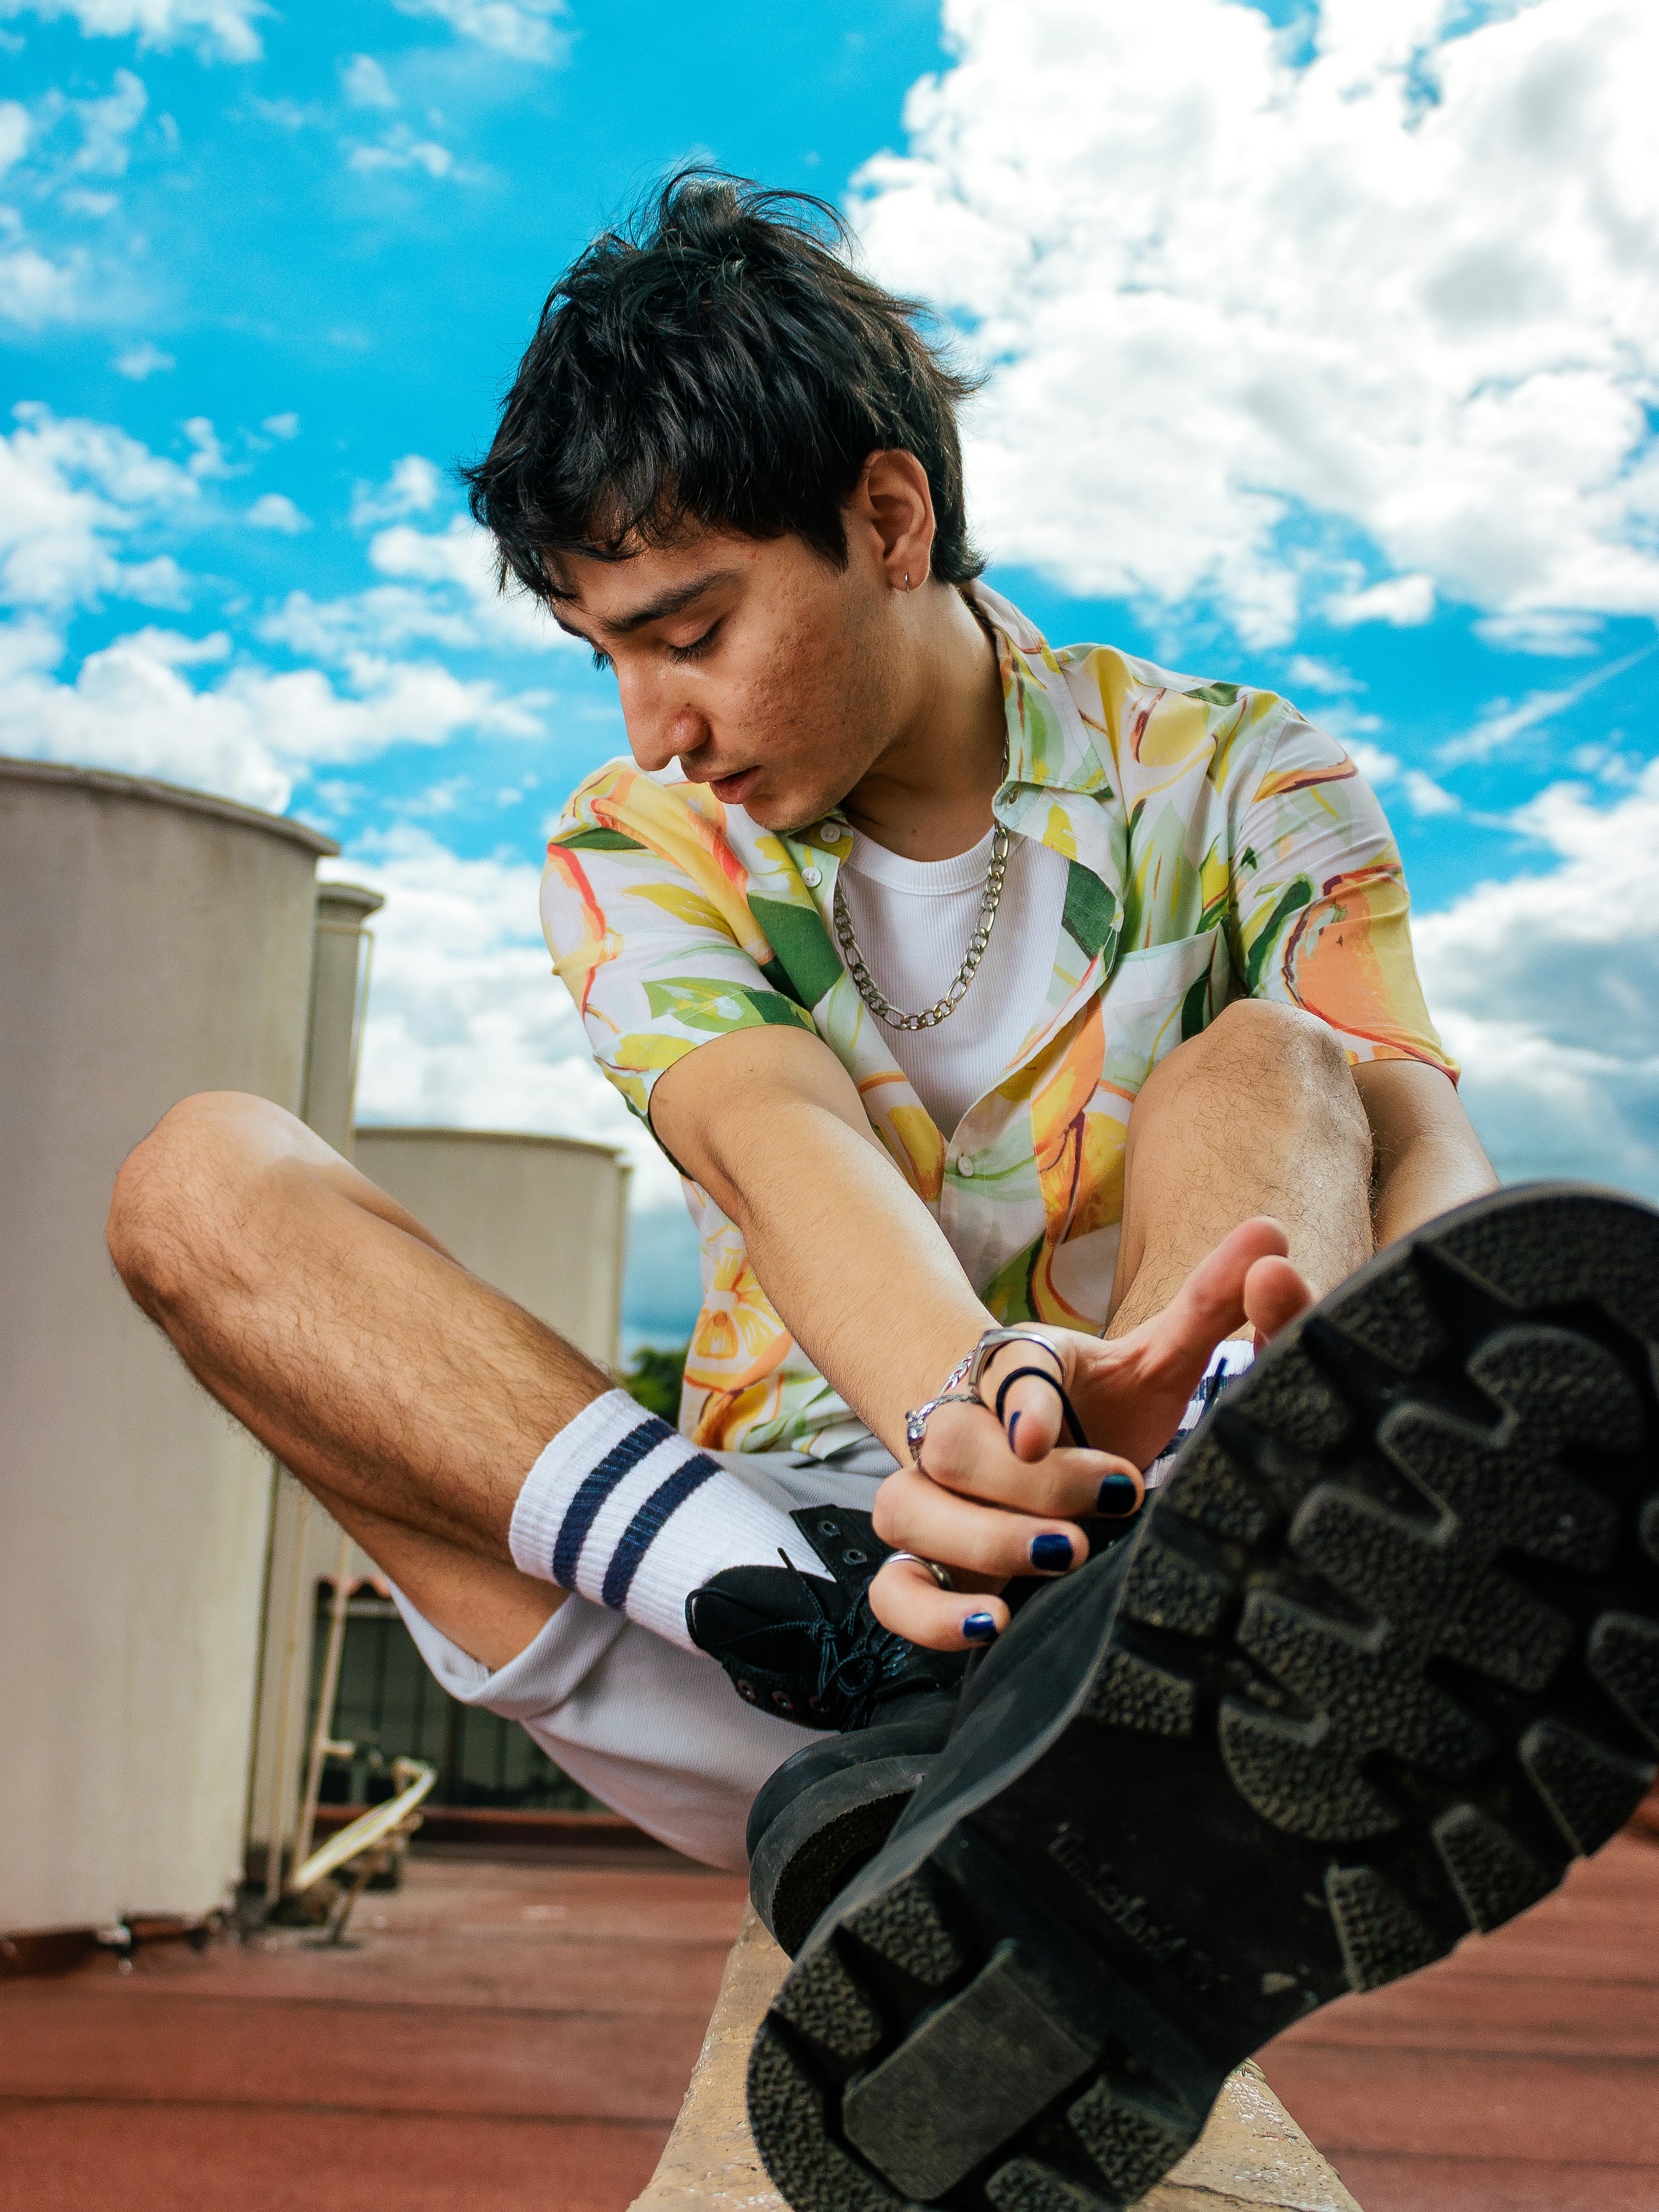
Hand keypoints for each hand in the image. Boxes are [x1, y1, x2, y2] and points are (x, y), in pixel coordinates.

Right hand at [867, 1217, 1313, 1648]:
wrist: (1039, 1460)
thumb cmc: (1101, 1411)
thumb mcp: (1157, 1363)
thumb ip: (1206, 1306)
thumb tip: (1270, 1229)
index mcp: (1013, 1373)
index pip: (1003, 1376)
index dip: (1021, 1403)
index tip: (1044, 1435)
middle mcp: (960, 1432)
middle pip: (952, 1444)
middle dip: (1025, 1482)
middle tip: (1111, 1497)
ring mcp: (934, 1501)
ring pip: (905, 1509)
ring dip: (978, 1539)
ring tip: (1061, 1558)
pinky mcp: (928, 1566)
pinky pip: (891, 1591)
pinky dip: (927, 1611)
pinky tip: (989, 1624)